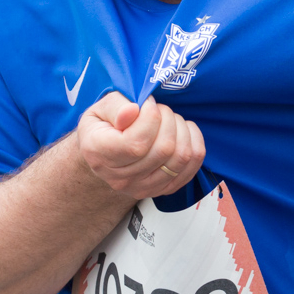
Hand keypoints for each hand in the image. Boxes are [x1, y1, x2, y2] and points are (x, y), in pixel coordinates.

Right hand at [77, 93, 204, 201]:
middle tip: (159, 109)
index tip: (147, 104)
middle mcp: (121, 178)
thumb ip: (116, 107)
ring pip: (181, 157)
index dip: (150, 118)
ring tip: (169, 120)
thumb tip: (133, 111)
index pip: (137, 143)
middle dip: (168, 119)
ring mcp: (143, 188)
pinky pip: (192, 166)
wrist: (104, 154)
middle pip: (163, 149)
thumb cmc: (103, 127)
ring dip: (182, 130)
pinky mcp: (163, 189)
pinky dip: (194, 142)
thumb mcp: (100, 108)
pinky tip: (182, 131)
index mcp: (100, 154)